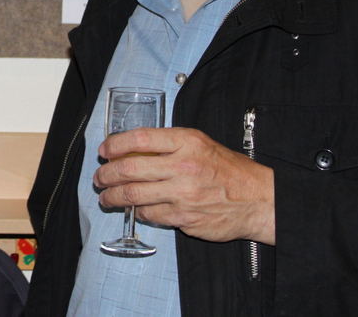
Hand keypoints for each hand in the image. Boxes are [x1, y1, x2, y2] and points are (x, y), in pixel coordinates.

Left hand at [94, 127, 274, 244]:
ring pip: (133, 195)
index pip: (139, 139)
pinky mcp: (184, 218)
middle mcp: (182, 166)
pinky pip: (150, 214)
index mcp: (186, 142)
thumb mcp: (201, 144)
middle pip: (129, 169)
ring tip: (105, 197)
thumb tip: (132, 149)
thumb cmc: (229, 170)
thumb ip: (169, 145)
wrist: (259, 199)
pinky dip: (138, 211)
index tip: (104, 150)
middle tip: (99, 177)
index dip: (115, 144)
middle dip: (106, 174)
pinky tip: (135, 209)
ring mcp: (182, 194)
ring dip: (112, 197)